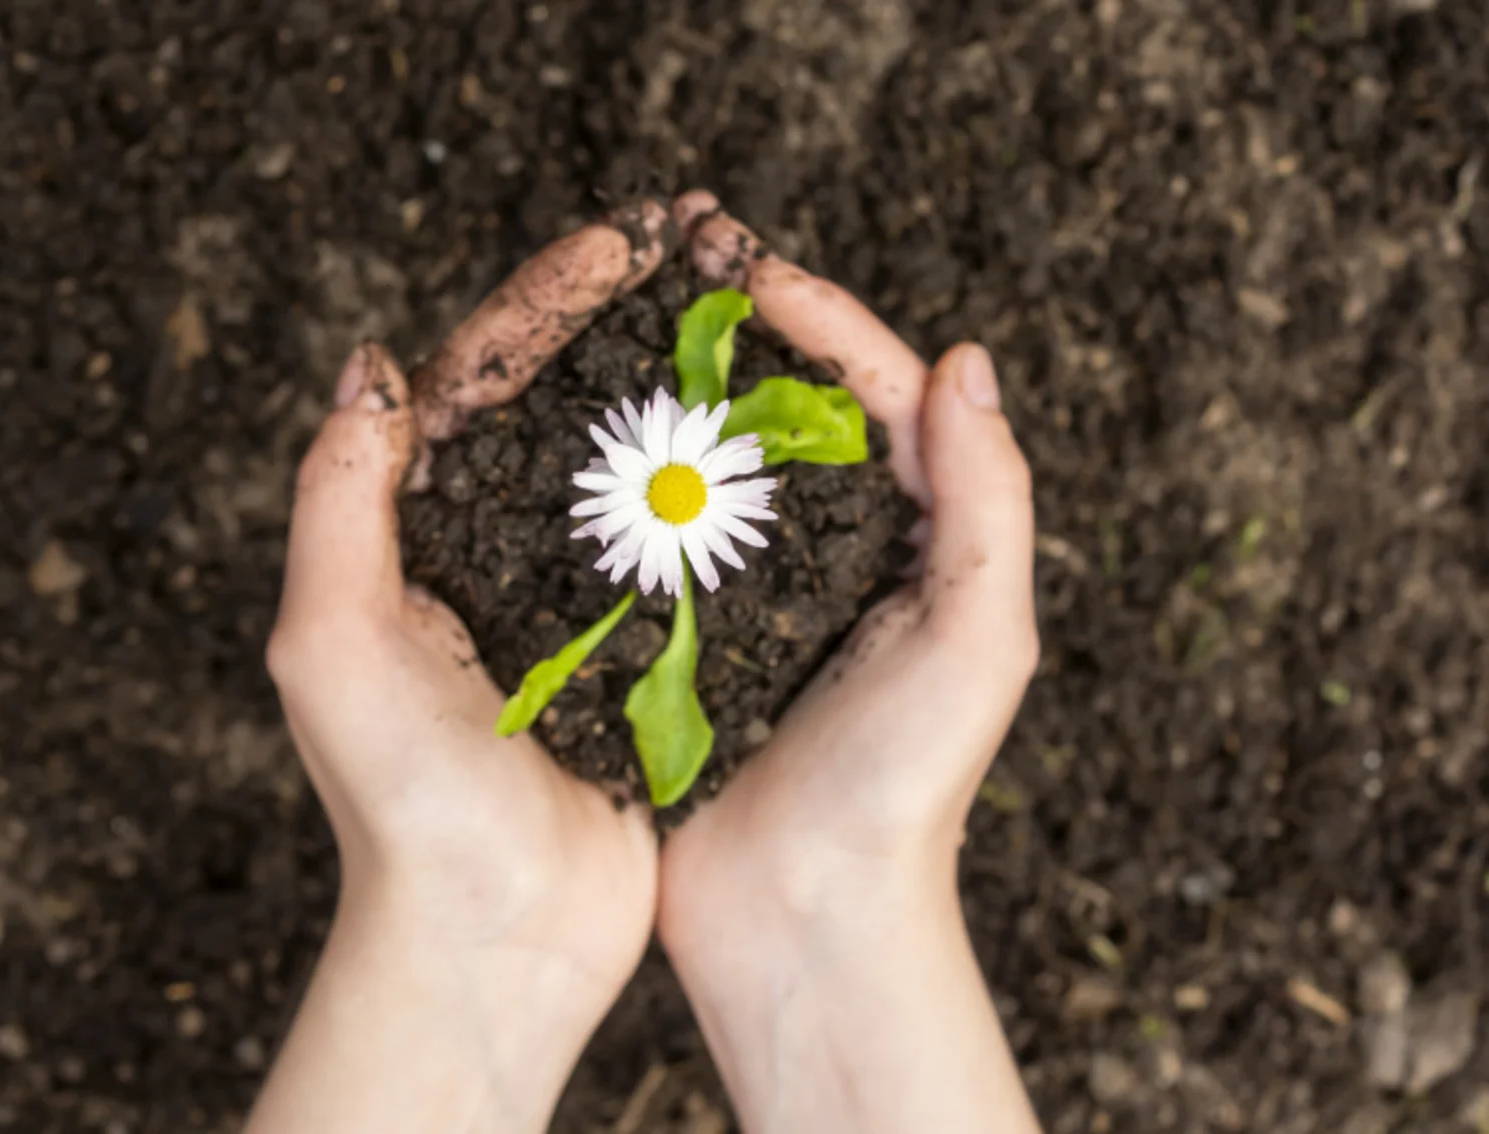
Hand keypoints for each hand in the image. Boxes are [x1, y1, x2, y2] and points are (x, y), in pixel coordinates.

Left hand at [248, 205, 668, 1133]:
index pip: (476, 381)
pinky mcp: (643, 649)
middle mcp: (496, 551)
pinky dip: (721, 484)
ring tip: (747, 314)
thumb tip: (371, 369)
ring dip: (681, 382)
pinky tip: (774, 436)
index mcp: (417, 535)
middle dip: (625, 315)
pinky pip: (683, 545)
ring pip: (632, 460)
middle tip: (699, 244)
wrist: (490, 935)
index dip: (541, 300)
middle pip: (564, 401)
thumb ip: (336, 505)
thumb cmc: (397, 802)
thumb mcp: (332, 644)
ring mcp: (574, 598)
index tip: (614, 241)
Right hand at [658, 193, 1042, 1132]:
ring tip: (620, 335)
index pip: (880, 400)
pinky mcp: (682, 645)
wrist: (805, 926)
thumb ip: (987, 502)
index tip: (756, 269)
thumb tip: (967, 362)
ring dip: (678, 398)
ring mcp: (754, 602)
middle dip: (742, 336)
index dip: (826, 321)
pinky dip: (629, 488)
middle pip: (792, 417)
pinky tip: (579, 447)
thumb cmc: (905, 793)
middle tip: (677, 269)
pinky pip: (656, 544)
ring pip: (716, 469)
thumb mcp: (978, 640)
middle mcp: (836, 563)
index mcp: (915, 549)